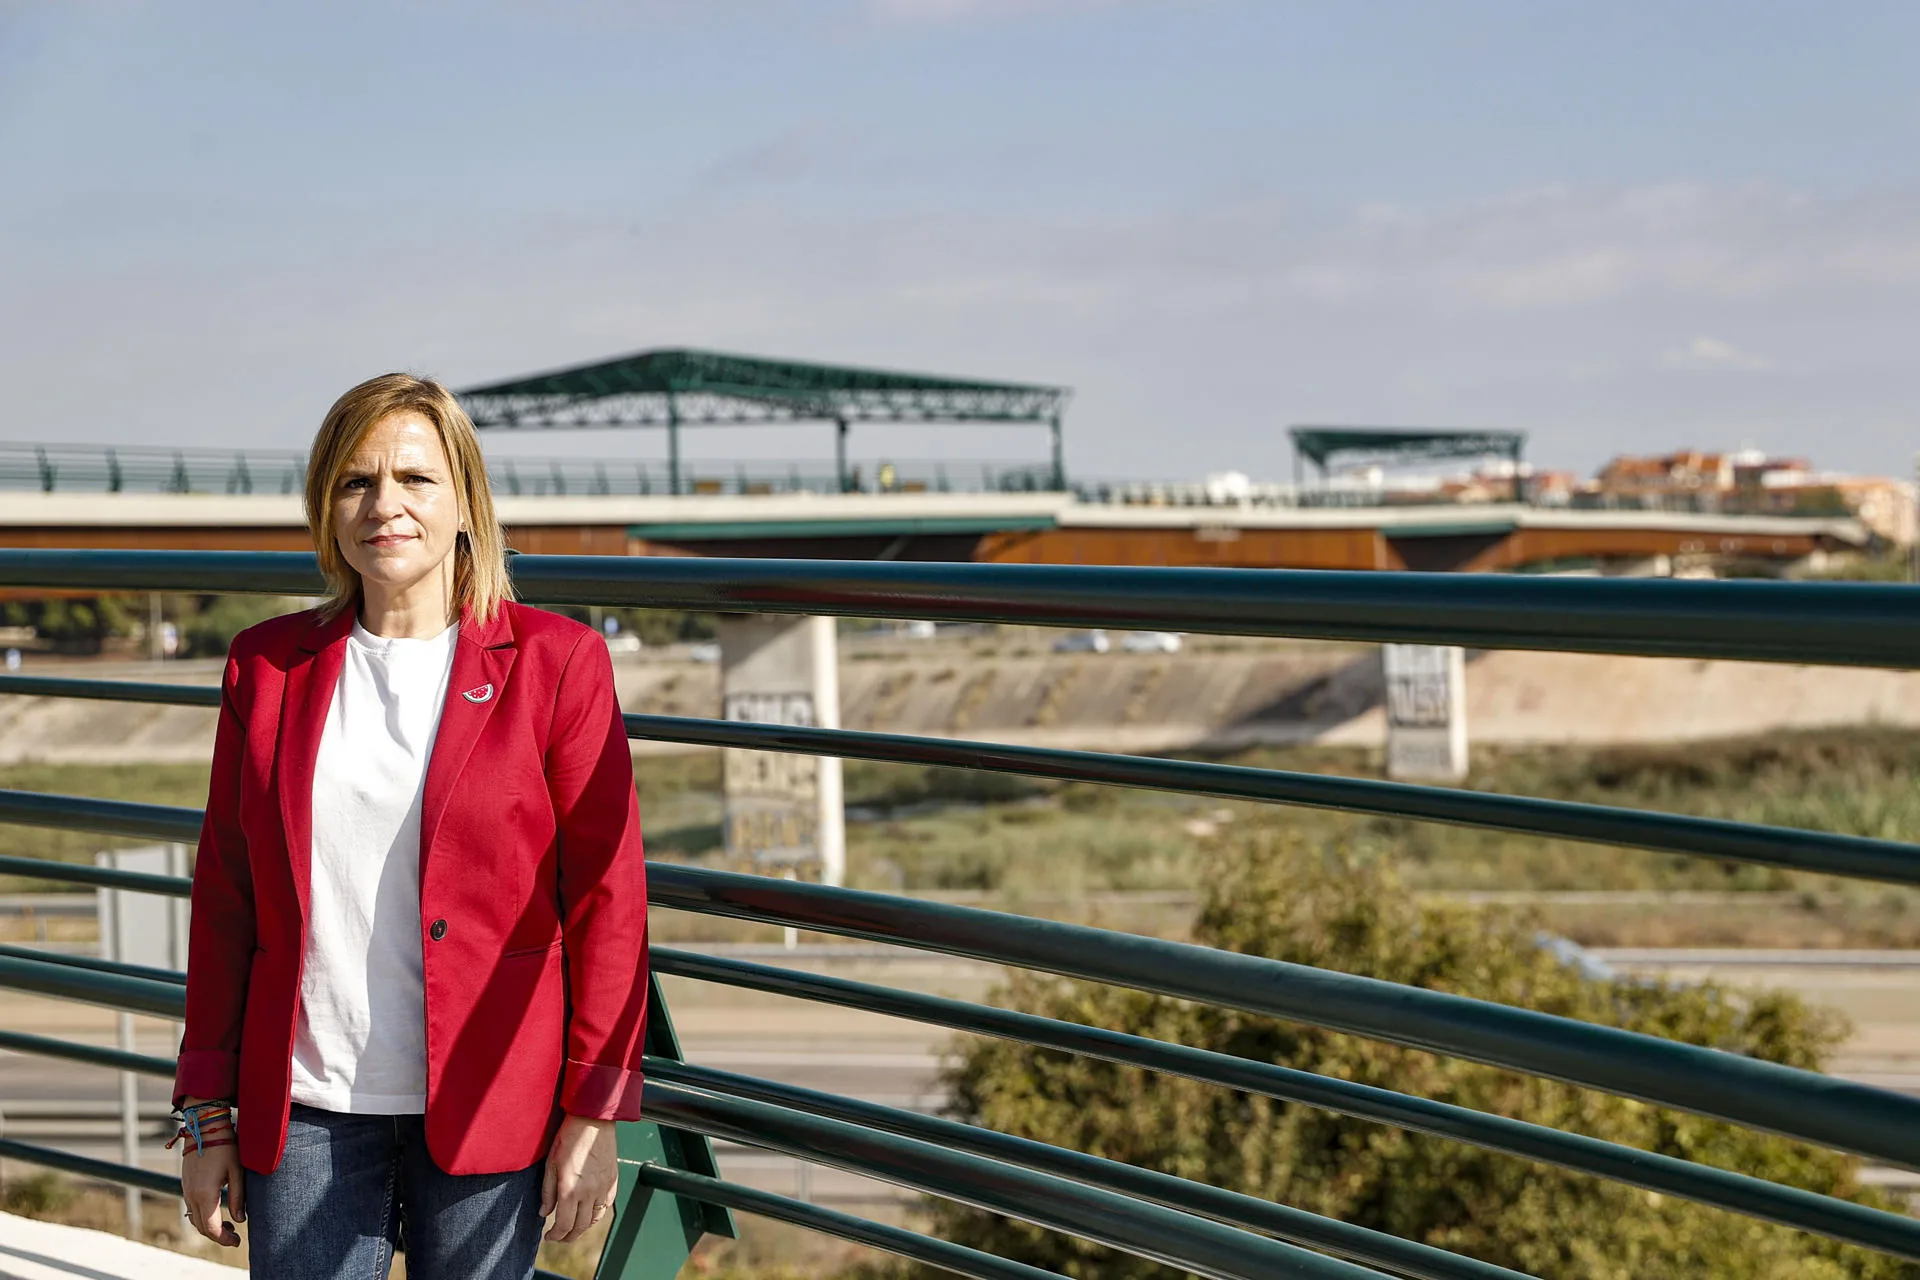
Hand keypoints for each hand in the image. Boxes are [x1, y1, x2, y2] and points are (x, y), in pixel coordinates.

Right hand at [178, 1099, 243, 1247]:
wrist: (204, 1128)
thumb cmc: (225, 1147)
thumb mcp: (237, 1172)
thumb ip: (238, 1197)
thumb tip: (240, 1219)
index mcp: (205, 1194)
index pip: (211, 1228)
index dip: (223, 1238)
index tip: (237, 1241)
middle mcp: (191, 1195)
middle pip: (201, 1227)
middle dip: (217, 1236)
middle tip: (235, 1237)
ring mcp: (186, 1190)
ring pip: (194, 1219)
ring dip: (209, 1227)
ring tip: (229, 1226)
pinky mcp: (186, 1185)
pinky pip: (192, 1208)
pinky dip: (203, 1216)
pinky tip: (217, 1212)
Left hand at [541, 1115, 617, 1243]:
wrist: (592, 1121)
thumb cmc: (569, 1138)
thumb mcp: (551, 1165)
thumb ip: (547, 1192)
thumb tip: (543, 1213)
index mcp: (570, 1190)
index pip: (564, 1224)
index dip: (555, 1235)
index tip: (549, 1237)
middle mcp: (589, 1192)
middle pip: (580, 1226)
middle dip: (568, 1236)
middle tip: (559, 1238)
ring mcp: (603, 1187)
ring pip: (595, 1219)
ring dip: (583, 1227)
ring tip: (574, 1228)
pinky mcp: (613, 1181)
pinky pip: (607, 1205)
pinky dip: (597, 1214)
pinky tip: (589, 1213)